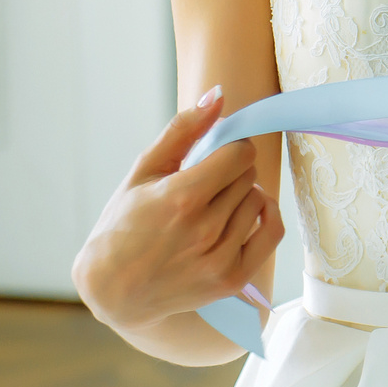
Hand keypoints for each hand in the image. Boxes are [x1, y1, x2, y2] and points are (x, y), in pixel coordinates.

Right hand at [73, 88, 281, 333]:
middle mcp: (203, 230)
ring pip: (258, 200)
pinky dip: (266, 215)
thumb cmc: (123, 225)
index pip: (238, 154)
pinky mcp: (232, 279)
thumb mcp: (143, 172)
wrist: (115, 290)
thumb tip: (218, 95)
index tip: (219, 152)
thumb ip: (182, 131)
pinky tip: (249, 210)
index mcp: (180, 198)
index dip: (231, 147)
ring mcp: (219, 258)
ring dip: (242, 194)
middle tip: (208, 182)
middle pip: (247, 176)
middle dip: (231, 171)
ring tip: (214, 203)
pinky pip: (272, 232)